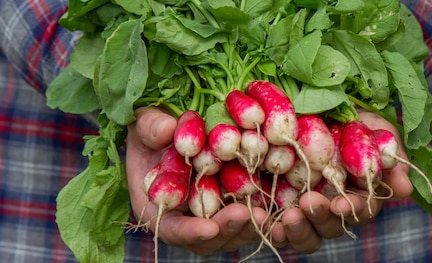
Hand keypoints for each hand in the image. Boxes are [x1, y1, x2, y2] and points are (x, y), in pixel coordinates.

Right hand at [125, 107, 266, 254]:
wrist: (176, 123)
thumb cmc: (154, 126)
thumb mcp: (146, 122)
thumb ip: (150, 127)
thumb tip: (166, 130)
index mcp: (160, 205)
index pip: (172, 229)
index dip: (189, 232)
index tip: (208, 227)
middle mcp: (190, 215)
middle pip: (209, 237)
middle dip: (227, 228)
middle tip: (245, 215)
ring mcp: (216, 211)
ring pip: (235, 231)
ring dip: (250, 226)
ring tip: (266, 214)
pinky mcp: (239, 200)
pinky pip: (254, 213)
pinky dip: (268, 213)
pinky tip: (284, 207)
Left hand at [269, 110, 412, 252]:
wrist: (310, 103)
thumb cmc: (349, 117)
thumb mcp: (374, 128)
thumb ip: (391, 155)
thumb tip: (405, 189)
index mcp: (357, 192)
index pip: (359, 209)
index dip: (352, 209)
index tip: (341, 204)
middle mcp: (332, 207)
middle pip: (330, 226)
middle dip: (321, 217)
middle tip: (309, 203)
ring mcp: (305, 209)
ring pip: (305, 234)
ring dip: (298, 229)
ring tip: (288, 217)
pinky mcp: (277, 206)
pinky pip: (276, 227)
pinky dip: (273, 229)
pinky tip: (266, 222)